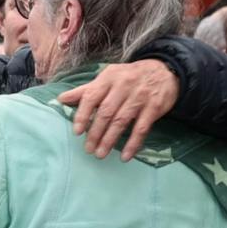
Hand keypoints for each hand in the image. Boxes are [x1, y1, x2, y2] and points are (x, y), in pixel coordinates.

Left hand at [58, 60, 181, 160]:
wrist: (164, 71)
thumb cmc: (130, 77)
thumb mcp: (108, 77)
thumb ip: (86, 90)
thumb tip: (62, 99)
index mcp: (108, 78)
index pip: (92, 96)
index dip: (83, 114)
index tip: (77, 131)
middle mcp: (123, 86)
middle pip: (106, 112)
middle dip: (95, 132)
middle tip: (88, 149)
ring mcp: (139, 97)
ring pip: (121, 121)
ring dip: (110, 140)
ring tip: (100, 154)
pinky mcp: (154, 107)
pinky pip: (141, 128)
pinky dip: (133, 144)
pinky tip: (125, 156)